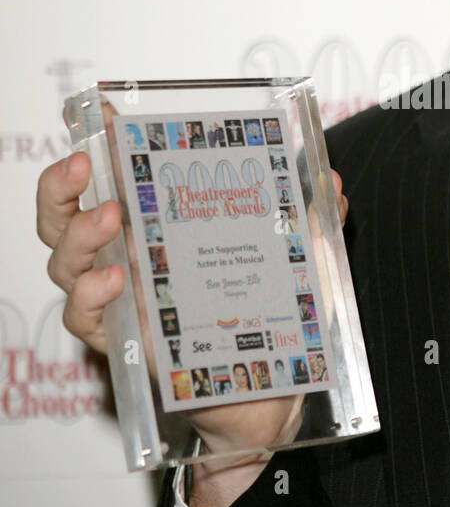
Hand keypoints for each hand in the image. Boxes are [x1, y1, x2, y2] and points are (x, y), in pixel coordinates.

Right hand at [38, 110, 348, 461]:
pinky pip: (85, 319)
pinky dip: (90, 296)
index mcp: (157, 228)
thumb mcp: (298, 260)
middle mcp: (125, 259)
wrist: (272, 392)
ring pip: (64, 264)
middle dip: (61, 186)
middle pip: (63, 217)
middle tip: (84, 165)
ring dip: (79, 234)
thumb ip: (314, 219)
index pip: (111, 178)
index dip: (96, 144)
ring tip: (110, 218)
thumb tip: (332, 183)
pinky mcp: (123, 344)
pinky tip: (115, 280)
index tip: (100, 114)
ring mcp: (120, 302)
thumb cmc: (271, 317)